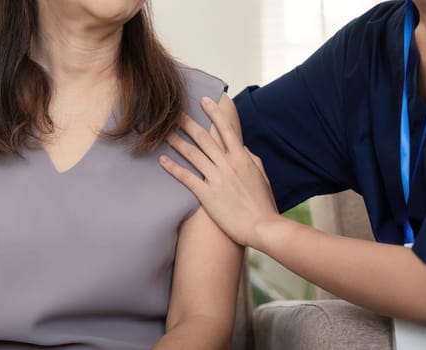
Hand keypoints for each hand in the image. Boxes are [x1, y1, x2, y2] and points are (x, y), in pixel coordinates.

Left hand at [160, 97, 280, 246]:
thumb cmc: (264, 204)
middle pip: (204, 138)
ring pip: (193, 154)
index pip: (226, 130)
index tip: (204, 100)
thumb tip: (242, 148)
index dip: (214, 113)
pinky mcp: (208, 195)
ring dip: (176, 142)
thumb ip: (251, 160)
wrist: (263, 227)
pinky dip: (173, 168)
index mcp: (243, 158)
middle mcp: (228, 164)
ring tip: (163, 132)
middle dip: (188, 123)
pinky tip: (162, 160)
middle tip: (174, 112)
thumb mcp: (262, 177)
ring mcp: (217, 179)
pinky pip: (187, 177)